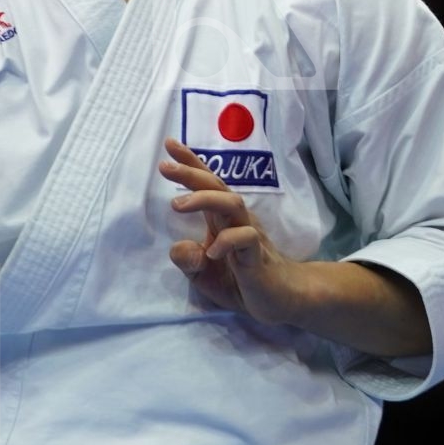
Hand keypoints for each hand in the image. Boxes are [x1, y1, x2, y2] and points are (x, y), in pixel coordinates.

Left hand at [162, 137, 311, 324]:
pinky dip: (226, 241)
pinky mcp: (258, 256)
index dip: (190, 164)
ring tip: (178, 204)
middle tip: (165, 166)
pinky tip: (212, 253)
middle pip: (216, 186)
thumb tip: (177, 247)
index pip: (207, 184)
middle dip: (191, 172)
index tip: (169, 144)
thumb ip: (188, 261)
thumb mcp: (203, 274)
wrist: (278, 300)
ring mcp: (248, 236)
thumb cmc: (241, 281)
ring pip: (232, 204)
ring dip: (204, 199)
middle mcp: (235, 220)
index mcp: (221, 219)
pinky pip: (245, 238)